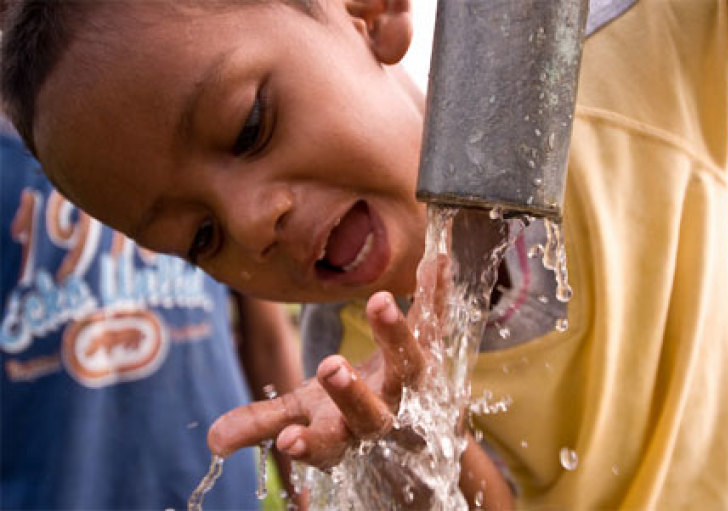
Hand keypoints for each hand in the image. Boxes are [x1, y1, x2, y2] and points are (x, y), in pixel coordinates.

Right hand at [206, 255, 449, 468]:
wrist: (418, 416)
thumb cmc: (348, 413)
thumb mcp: (302, 416)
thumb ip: (260, 423)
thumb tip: (212, 441)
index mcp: (345, 432)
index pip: (326, 445)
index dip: (309, 446)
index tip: (288, 441)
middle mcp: (384, 412)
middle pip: (373, 411)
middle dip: (352, 394)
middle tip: (329, 368)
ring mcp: (413, 382)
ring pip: (410, 365)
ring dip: (395, 334)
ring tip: (380, 301)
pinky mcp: (432, 348)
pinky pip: (436, 319)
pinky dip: (437, 291)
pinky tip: (437, 259)